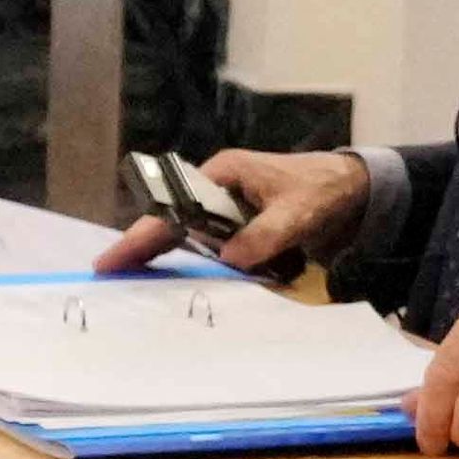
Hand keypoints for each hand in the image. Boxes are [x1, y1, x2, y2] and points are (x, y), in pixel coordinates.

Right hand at [92, 144, 363, 278]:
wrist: (353, 189)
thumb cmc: (322, 189)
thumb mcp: (297, 211)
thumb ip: (265, 234)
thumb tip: (230, 260)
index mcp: (222, 174)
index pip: (174, 206)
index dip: (144, 232)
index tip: (117, 256)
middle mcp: (217, 191)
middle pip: (170, 222)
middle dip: (140, 247)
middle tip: (105, 272)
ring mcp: (227, 211)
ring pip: (186, 237)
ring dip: (163, 259)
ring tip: (129, 282)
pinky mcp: (240, 230)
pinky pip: (209, 249)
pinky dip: (192, 266)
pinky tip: (172, 284)